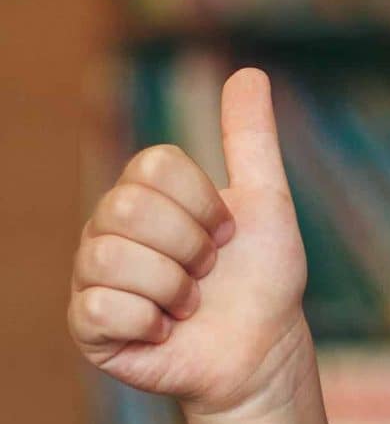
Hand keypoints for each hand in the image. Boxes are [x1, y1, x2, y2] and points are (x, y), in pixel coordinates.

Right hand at [70, 66, 313, 417]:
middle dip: (190, 246)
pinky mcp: (88, 326)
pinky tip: (166, 331)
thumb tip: (249, 73)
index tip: (226, 233)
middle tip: (209, 271)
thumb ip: (251, 140)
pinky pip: (102, 307)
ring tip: (190, 304)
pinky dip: (151, 323)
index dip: (203, 204)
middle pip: (127, 207)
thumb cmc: (263, 278)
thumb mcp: (267, 203)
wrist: (263, 350)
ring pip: (110, 257)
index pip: (154, 166)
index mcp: (144, 195)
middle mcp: (107, 229)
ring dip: (174, 288)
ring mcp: (92, 276)